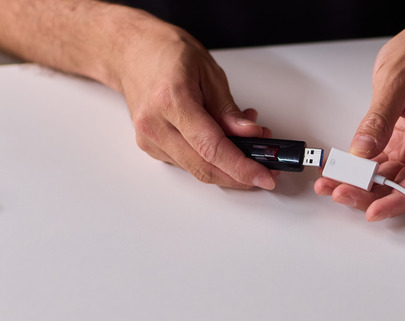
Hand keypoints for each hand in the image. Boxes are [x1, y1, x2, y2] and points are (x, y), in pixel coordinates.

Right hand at [118, 21, 276, 188]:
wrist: (131, 52)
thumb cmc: (167, 54)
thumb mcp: (209, 72)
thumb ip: (229, 110)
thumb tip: (250, 135)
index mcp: (171, 101)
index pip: (211, 148)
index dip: (241, 167)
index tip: (264, 176)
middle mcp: (155, 125)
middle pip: (204, 168)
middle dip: (240, 175)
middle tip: (266, 170)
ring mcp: (150, 139)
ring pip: (197, 170)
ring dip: (229, 166)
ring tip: (250, 144)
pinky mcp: (151, 147)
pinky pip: (188, 163)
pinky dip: (212, 159)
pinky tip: (226, 143)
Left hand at [314, 15, 404, 219]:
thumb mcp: (395, 82)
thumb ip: (378, 120)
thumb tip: (362, 152)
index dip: (396, 200)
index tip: (373, 211)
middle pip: (403, 184)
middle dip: (369, 194)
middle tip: (337, 192)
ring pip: (390, 178)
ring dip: (360, 184)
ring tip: (329, 183)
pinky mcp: (404, 142)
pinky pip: (382, 164)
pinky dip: (360, 169)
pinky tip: (338, 170)